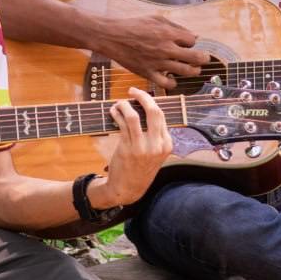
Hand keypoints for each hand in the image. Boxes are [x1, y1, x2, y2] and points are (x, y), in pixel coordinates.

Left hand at [93, 87, 173, 206]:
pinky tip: (113, 112)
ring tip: (119, 103)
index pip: (161, 115)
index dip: (150, 102)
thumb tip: (147, 108)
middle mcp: (157, 145)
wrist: (128, 189)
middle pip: (153, 111)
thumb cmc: (141, 168)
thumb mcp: (155, 153)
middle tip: (132, 90)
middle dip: (142, 96)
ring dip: (124, 105)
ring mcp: (142, 147)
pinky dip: (117, 114)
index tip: (141, 96)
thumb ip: (155, 135)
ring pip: (134, 116)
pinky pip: (122, 124)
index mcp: (167, 144)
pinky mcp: (127, 149)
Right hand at [98, 14, 209, 89]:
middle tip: (204, 59)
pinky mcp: (148, 73)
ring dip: (193, 71)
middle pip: (196, 57)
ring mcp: (158, 62)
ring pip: (185, 72)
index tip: (188, 44)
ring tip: (193, 70)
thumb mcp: (156, 19)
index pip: (192, 41)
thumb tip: (195, 36)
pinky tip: (172, 78)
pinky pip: (166, 84)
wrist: (112, 36)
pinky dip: (173, 83)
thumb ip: (176, 27)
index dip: (193, 43)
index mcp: (168, 34)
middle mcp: (166, 49)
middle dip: (203, 58)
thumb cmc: (134, 25)